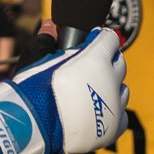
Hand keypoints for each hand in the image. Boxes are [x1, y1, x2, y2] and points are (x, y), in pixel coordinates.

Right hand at [0, 28, 128, 153]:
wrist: (31, 125)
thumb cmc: (33, 88)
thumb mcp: (37, 56)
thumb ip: (49, 38)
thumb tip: (52, 26)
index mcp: (97, 59)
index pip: (110, 39)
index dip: (99, 38)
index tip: (92, 41)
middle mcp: (111, 80)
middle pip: (118, 63)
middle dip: (107, 61)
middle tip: (90, 67)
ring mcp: (114, 105)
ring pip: (121, 90)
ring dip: (110, 87)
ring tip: (91, 92)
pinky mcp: (112, 128)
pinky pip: (120, 115)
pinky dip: (111, 112)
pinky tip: (96, 112)